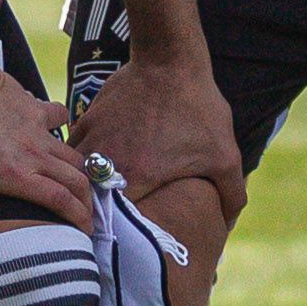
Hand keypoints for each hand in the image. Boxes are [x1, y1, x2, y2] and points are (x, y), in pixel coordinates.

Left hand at [0, 64, 90, 240]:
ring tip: (78, 182)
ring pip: (73, 153)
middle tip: (85, 213)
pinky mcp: (35, 107)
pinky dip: (63, 127)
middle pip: (78, 181)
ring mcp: (38, 129)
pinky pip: (60, 117)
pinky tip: (54, 131)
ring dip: (80, 170)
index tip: (84, 231)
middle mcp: (34, 154)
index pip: (61, 202)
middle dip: (87, 201)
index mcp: (15, 176)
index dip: (79, 218)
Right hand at [70, 48, 245, 234]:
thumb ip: (231, 196)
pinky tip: (94, 166)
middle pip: (91, 203)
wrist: (169, 59)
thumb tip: (227, 227)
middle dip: (97, 217)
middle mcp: (106, 163)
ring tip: (96, 199)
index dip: (115, 239)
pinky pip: (75, 152)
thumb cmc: (198, 109)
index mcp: (136, 178)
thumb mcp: (225, 156)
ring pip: (79, 176)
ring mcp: (92, 140)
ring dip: (87, 188)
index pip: (112, 224)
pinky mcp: (87, 120)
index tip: (121, 246)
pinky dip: (82, 162)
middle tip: (106, 228)